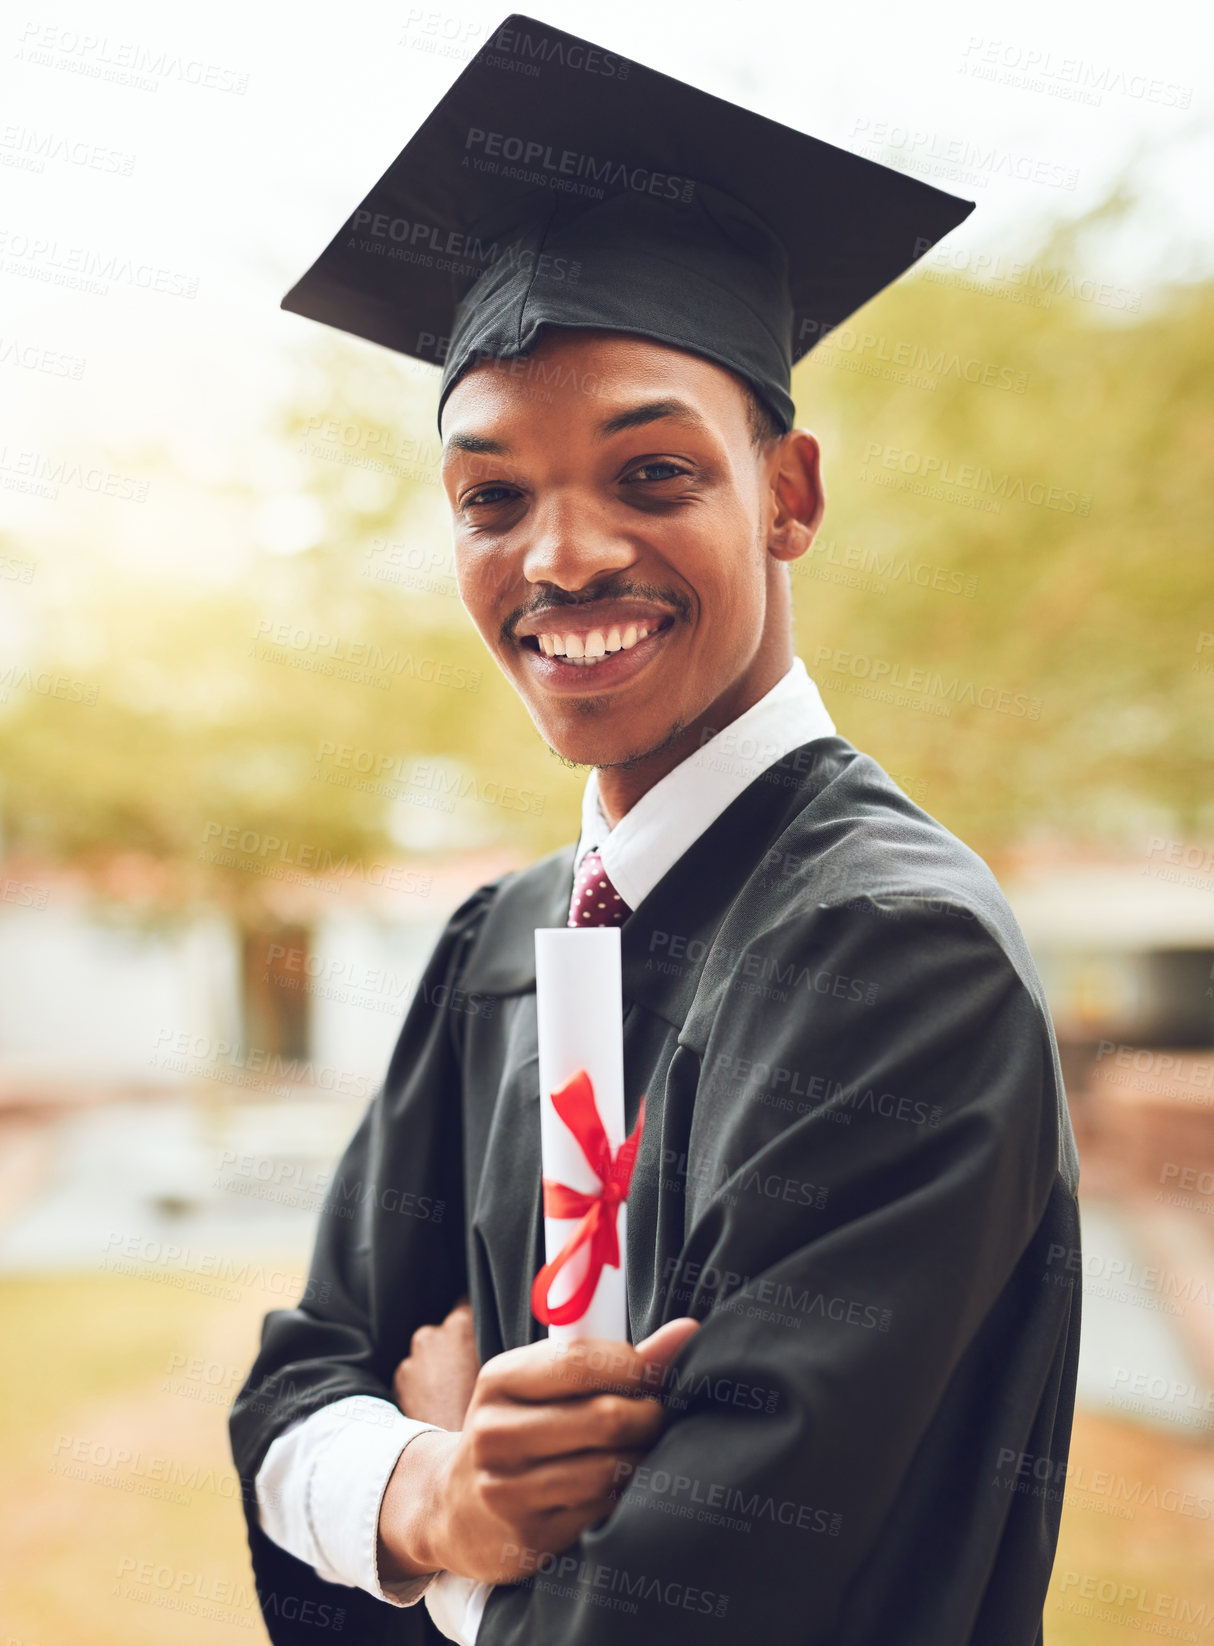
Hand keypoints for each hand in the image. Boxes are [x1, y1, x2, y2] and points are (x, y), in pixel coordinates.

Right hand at [378, 1316, 699, 1586]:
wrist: (451, 1507)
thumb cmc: (515, 1428)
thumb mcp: (540, 1385)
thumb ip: (612, 1361)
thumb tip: (688, 1333)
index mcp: (498, 1380)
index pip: (582, 1362)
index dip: (634, 1366)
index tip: (649, 1374)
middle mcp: (495, 1434)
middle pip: (605, 1419)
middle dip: (649, 1415)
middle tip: (656, 1416)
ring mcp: (507, 1492)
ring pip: (610, 1470)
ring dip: (642, 1459)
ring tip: (642, 1450)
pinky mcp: (528, 1540)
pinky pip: (602, 1513)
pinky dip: (624, 1497)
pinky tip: (620, 1487)